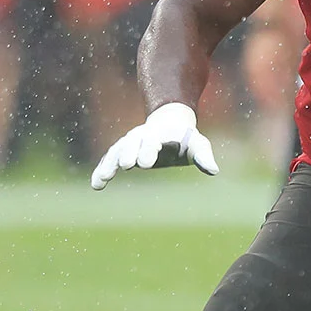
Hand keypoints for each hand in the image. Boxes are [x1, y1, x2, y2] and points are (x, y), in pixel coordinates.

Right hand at [90, 103, 218, 189]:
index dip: (148, 151)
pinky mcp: (122, 152)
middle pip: (132, 143)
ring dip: (110, 164)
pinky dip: (102, 170)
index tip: (145, 164)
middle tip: (126, 165)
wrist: (169, 124)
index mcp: (160, 134)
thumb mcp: (198, 144)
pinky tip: (96, 185)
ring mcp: (130, 142)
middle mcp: (142, 136)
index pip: (152, 141)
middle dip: (129, 153)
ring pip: (117, 151)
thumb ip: (203, 156)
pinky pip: (110, 160)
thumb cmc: (186, 138)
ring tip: (104, 179)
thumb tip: (214, 171)